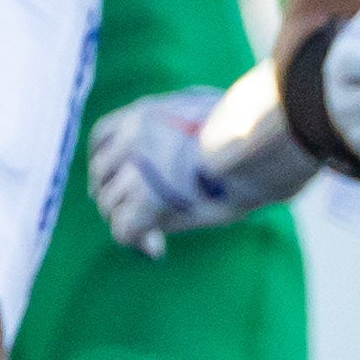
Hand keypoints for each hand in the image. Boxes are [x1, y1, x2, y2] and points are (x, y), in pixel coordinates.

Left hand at [89, 87, 254, 257]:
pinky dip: (137, 239)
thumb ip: (191, 127)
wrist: (259, 142)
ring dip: (129, 218)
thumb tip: (191, 149)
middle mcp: (132, 136)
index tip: (122, 179)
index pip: (102, 137)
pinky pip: (124, 228)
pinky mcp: (145, 200)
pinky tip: (156, 246)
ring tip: (155, 230)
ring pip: (109, 204)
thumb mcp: (214, 114)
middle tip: (136, 213)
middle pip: (101, 173)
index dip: (110, 164)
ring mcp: (136, 168)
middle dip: (117, 195)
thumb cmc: (250, 129)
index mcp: (145, 112)